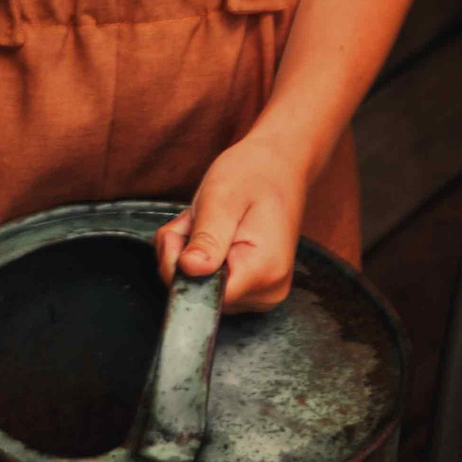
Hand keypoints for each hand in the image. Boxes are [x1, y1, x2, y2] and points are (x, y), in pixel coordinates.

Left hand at [155, 132, 308, 310]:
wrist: (280, 166)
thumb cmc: (253, 174)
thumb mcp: (222, 198)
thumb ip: (207, 238)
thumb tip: (189, 270)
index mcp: (263, 271)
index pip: (204, 295)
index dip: (181, 266)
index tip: (185, 230)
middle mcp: (267, 292)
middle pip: (201, 292)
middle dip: (184, 255)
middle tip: (198, 219)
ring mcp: (263, 293)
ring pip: (203, 287)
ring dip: (192, 253)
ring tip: (210, 222)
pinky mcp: (255, 288)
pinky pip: (214, 283)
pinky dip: (203, 257)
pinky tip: (214, 232)